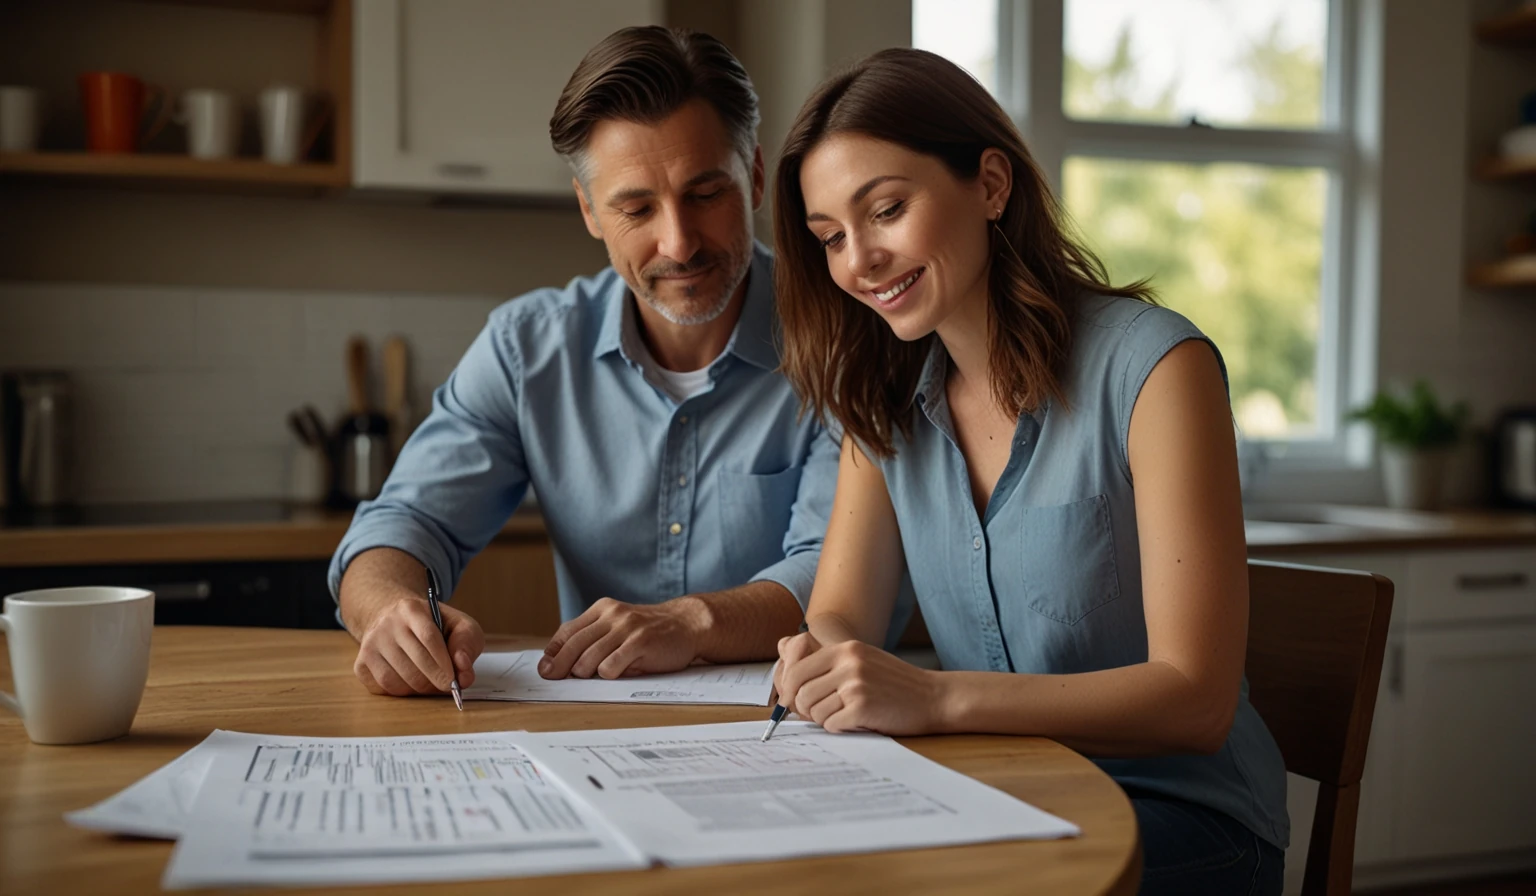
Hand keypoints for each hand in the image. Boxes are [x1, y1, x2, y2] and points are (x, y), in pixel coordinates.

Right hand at [353, 597, 484, 696]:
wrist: (395, 620)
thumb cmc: (434, 626)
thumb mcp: (458, 624)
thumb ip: (467, 644)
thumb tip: (464, 673)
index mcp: (411, 609)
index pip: (428, 637)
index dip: (443, 663)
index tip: (454, 681)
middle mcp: (386, 624)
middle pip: (414, 662)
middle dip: (435, 680)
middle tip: (447, 686)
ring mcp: (370, 644)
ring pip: (396, 679)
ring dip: (419, 689)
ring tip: (431, 683)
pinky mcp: (361, 663)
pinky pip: (383, 687)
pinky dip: (402, 692)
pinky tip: (411, 683)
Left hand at [539, 597, 706, 679]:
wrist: (687, 624)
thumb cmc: (649, 631)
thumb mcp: (619, 625)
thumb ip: (594, 637)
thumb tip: (560, 661)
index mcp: (602, 609)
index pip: (567, 631)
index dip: (553, 652)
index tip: (545, 669)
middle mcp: (612, 615)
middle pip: (573, 646)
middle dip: (560, 667)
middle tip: (555, 680)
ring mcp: (627, 628)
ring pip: (589, 658)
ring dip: (585, 673)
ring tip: (594, 676)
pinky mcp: (641, 642)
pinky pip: (611, 666)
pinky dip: (608, 675)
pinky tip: (617, 673)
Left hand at [776, 638, 943, 735]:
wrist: (934, 698)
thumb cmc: (895, 684)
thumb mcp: (861, 660)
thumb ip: (827, 663)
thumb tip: (783, 663)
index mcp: (844, 649)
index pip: (796, 671)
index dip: (790, 692)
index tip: (793, 704)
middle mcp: (848, 662)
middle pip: (801, 693)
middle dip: (806, 710)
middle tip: (824, 715)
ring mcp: (856, 684)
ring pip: (814, 711)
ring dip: (825, 720)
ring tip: (846, 717)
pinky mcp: (863, 707)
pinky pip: (831, 725)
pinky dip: (840, 729)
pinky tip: (858, 723)